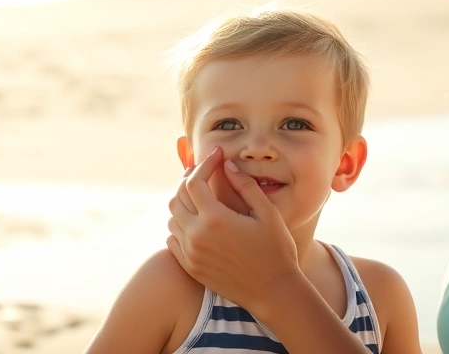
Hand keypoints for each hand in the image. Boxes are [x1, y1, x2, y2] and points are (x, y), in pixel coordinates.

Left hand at [166, 146, 299, 314]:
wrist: (273, 292)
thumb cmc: (275, 250)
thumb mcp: (267, 214)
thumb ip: (245, 186)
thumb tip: (226, 164)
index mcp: (215, 219)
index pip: (194, 182)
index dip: (204, 164)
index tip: (216, 156)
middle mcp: (197, 235)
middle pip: (178, 197)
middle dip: (190, 180)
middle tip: (205, 172)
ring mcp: (190, 253)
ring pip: (172, 218)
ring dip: (183, 203)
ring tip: (201, 196)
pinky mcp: (190, 267)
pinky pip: (172, 240)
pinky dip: (179, 226)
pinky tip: (196, 223)